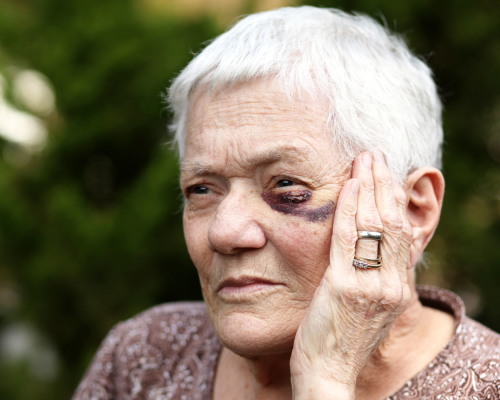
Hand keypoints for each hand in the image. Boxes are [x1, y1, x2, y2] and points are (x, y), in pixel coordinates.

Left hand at [290, 152, 412, 399]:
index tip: (382, 174)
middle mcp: (391, 285)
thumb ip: (370, 277)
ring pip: (376, 225)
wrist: (328, 375)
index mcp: (397, 288)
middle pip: (392, 222)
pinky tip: (349, 186)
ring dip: (369, 187)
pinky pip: (350, 240)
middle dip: (383, 184)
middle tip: (374, 156)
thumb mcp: (364, 307)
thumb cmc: (340, 340)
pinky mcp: (345, 287)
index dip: (392, 200)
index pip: (401, 233)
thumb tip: (366, 248)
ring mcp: (371, 286)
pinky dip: (351, 210)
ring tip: (363, 159)